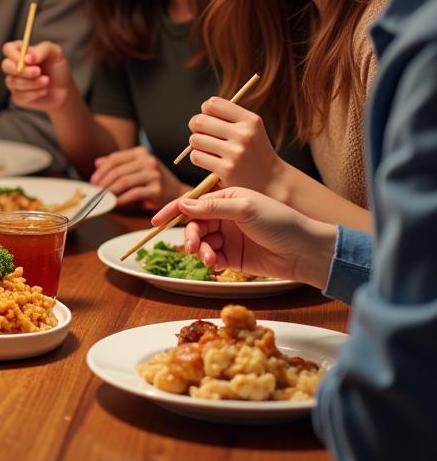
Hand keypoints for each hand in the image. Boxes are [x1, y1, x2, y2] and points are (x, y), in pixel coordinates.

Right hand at [1, 40, 74, 110]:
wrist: (65, 90)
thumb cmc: (58, 69)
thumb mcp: (56, 53)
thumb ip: (42, 49)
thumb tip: (28, 57)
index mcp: (21, 52)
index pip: (8, 49)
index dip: (15, 54)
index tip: (29, 60)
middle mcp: (14, 66)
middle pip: (5, 66)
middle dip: (23, 70)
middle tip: (38, 72)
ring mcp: (14, 82)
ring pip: (12, 82)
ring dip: (32, 83)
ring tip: (46, 81)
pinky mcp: (18, 97)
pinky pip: (20, 96)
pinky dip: (35, 93)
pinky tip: (44, 90)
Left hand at [90, 146, 186, 208]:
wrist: (177, 193)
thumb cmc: (153, 181)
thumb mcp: (136, 169)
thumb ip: (118, 164)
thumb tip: (97, 163)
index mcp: (141, 153)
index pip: (115, 158)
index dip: (102, 170)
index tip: (93, 181)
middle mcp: (148, 161)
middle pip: (118, 170)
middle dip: (104, 182)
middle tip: (96, 191)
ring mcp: (153, 174)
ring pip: (124, 181)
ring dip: (110, 191)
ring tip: (103, 197)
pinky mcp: (157, 189)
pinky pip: (133, 193)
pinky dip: (121, 199)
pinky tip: (115, 203)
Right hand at [150, 186, 337, 287]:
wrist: (306, 251)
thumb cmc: (281, 222)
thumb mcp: (245, 208)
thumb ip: (213, 207)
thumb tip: (183, 204)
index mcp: (226, 197)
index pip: (193, 202)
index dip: (173, 210)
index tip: (155, 221)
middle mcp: (224, 216)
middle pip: (194, 224)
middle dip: (190, 234)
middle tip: (192, 245)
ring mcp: (228, 236)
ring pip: (201, 242)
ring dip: (200, 249)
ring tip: (209, 258)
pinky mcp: (233, 257)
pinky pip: (211, 257)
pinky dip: (209, 260)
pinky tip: (214, 263)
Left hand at [187, 98, 284, 192]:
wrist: (272, 181)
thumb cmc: (254, 151)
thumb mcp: (251, 128)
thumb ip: (229, 116)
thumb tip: (202, 111)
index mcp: (250, 120)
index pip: (212, 104)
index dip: (205, 110)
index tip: (209, 118)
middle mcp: (244, 134)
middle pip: (199, 121)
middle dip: (195, 126)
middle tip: (201, 133)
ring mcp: (235, 152)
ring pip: (195, 140)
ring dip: (196, 144)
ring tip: (206, 147)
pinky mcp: (227, 169)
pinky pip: (197, 157)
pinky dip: (197, 158)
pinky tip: (208, 160)